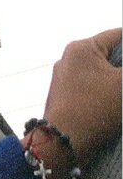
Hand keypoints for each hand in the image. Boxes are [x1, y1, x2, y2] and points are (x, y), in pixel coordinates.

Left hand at [41, 28, 121, 176]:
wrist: (62, 143)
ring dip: (117, 82)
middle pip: (109, 55)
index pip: (118, 36)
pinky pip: (91, 88)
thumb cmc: (94, 109)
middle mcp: (69, 59)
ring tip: (121, 97)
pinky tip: (117, 106)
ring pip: (101, 74)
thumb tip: (122, 74)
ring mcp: (64, 78)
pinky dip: (106, 93)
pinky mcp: (65, 97)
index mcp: (82, 48)